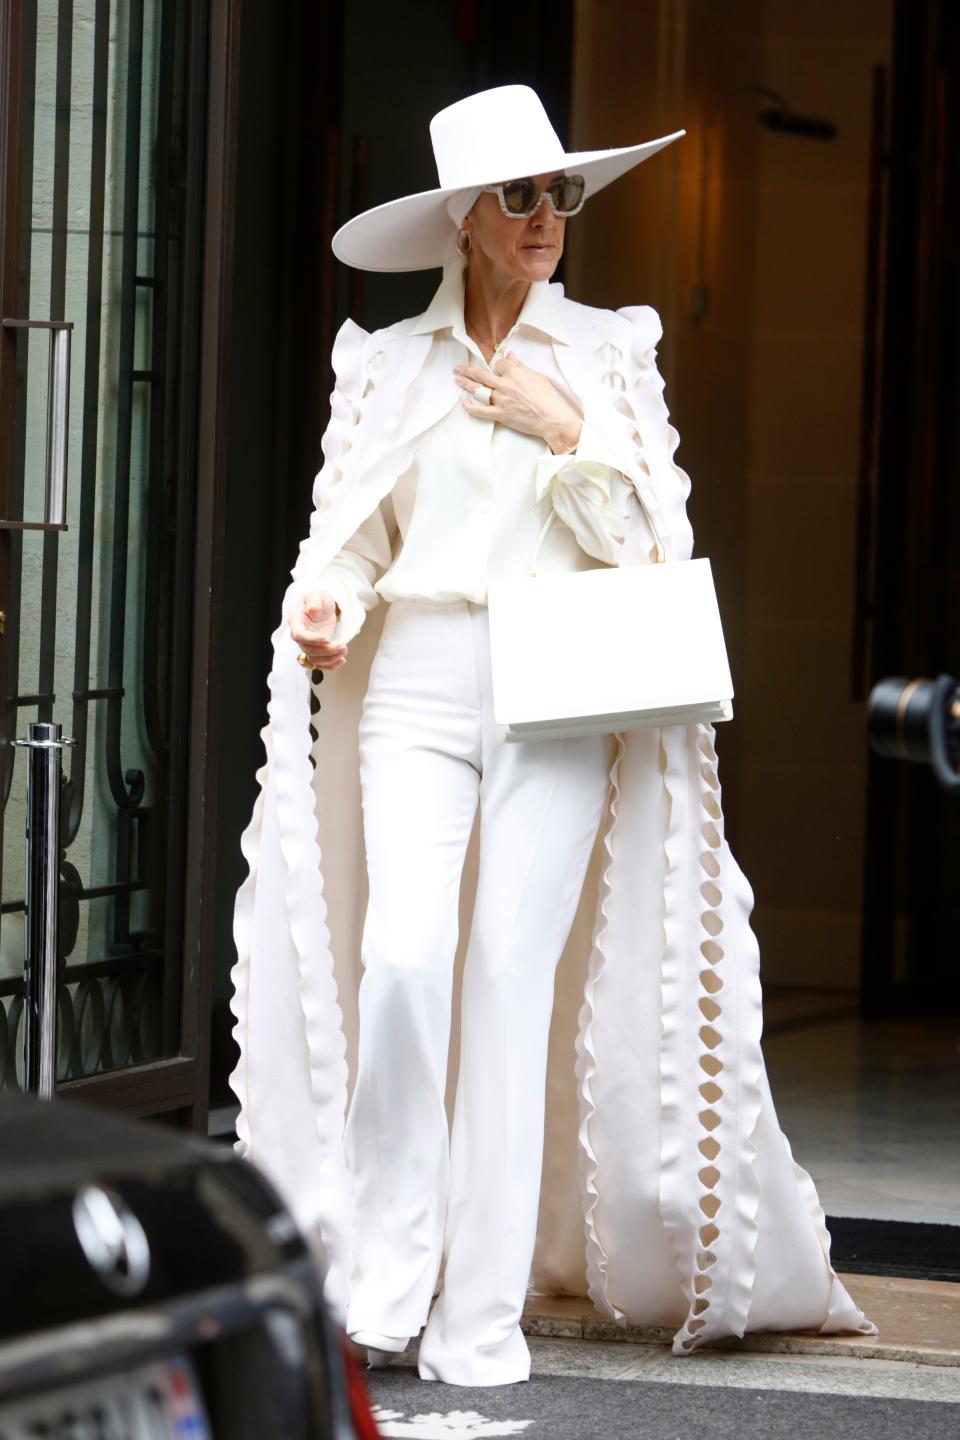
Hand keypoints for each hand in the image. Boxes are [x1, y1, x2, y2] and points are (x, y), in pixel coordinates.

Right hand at [288, 588, 347, 668]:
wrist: (323, 607)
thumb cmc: (318, 600)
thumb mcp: (317, 595)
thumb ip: (314, 601)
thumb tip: (313, 610)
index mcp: (296, 621)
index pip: (299, 635)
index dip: (312, 639)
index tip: (327, 639)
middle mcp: (300, 635)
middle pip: (308, 649)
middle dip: (326, 650)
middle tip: (342, 646)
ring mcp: (308, 644)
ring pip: (314, 658)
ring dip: (330, 658)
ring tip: (344, 650)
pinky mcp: (317, 650)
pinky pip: (320, 663)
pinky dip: (330, 664)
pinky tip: (342, 660)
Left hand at [453, 353, 581, 452]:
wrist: (552, 418)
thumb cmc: (548, 398)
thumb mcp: (537, 377)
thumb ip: (521, 367)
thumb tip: (511, 357)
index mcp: (515, 373)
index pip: (498, 364)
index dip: (496, 365)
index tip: (494, 367)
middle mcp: (505, 384)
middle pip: (481, 375)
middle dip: (468, 370)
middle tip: (458, 368)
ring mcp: (501, 400)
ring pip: (479, 390)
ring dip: (466, 384)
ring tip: (457, 379)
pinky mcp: (500, 414)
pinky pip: (481, 411)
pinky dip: (471, 407)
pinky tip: (465, 403)